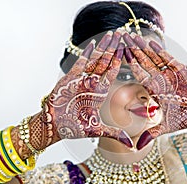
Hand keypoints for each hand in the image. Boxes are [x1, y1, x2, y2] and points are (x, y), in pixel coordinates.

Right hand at [42, 31, 132, 147]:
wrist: (54, 126)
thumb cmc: (73, 128)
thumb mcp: (97, 130)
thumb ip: (115, 134)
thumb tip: (132, 145)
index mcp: (100, 92)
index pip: (113, 72)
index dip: (121, 60)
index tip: (128, 49)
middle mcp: (93, 83)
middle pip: (106, 62)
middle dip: (114, 48)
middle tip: (123, 34)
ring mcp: (81, 79)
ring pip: (94, 60)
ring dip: (103, 47)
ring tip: (112, 34)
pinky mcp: (69, 78)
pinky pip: (79, 63)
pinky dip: (86, 54)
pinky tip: (93, 44)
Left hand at [123, 33, 186, 148]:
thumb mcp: (168, 126)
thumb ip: (152, 133)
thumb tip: (136, 146)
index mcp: (155, 91)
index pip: (139, 75)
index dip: (129, 65)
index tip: (119, 55)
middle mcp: (160, 80)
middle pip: (143, 63)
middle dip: (132, 51)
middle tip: (121, 38)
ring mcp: (170, 74)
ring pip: (154, 58)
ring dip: (143, 48)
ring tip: (132, 36)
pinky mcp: (181, 70)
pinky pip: (169, 59)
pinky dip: (160, 51)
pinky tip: (151, 43)